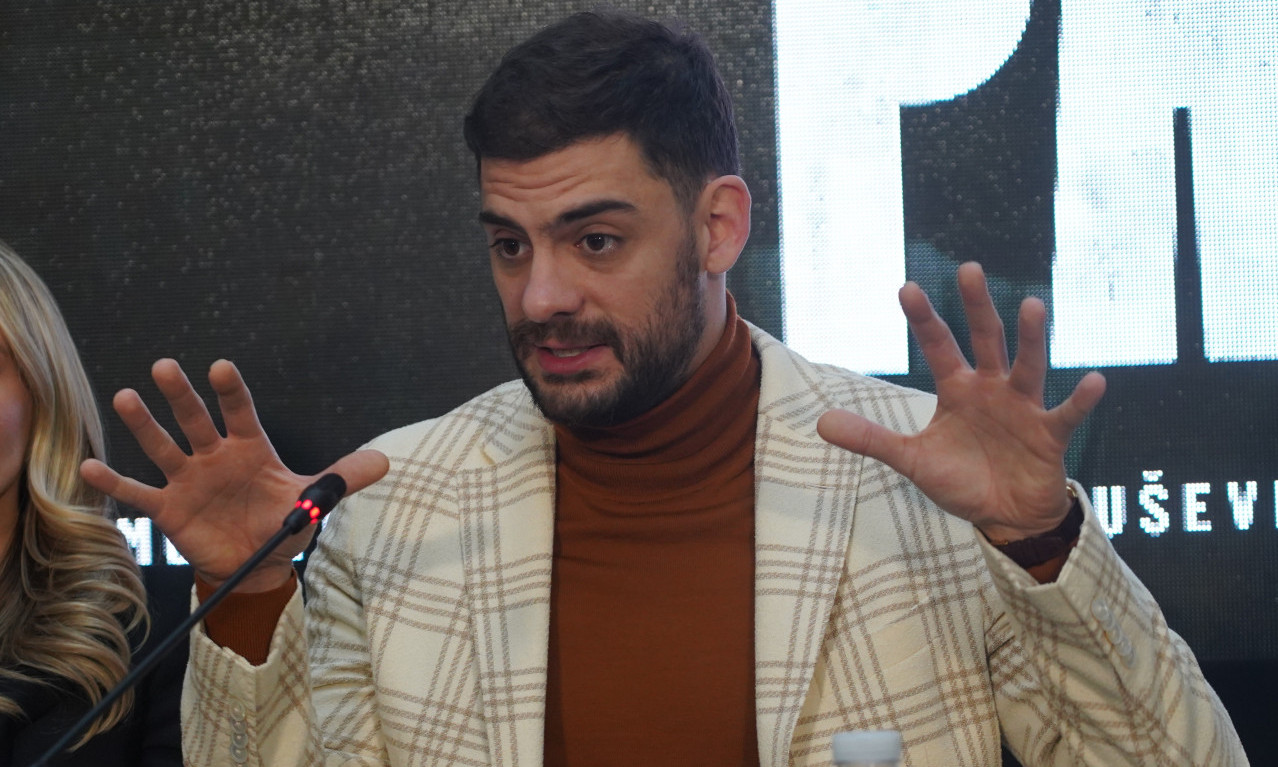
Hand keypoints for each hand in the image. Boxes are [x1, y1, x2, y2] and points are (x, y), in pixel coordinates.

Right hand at [81, 358, 388, 590]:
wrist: (257, 561)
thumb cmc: (280, 519)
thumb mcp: (312, 498)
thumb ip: (342, 477)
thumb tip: (385, 460)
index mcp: (250, 447)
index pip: (241, 412)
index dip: (232, 391)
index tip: (222, 366)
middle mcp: (215, 456)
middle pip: (196, 420)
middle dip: (182, 395)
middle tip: (166, 366)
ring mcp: (188, 479)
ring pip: (163, 446)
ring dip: (145, 424)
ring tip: (126, 397)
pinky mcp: (169, 508)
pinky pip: (138, 493)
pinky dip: (115, 481)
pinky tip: (90, 466)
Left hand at [817, 262, 1104, 541]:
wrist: (1004, 516)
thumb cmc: (962, 480)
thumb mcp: (911, 460)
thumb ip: (871, 439)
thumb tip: (821, 422)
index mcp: (957, 390)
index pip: (938, 346)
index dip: (923, 320)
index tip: (905, 288)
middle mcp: (991, 388)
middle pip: (985, 339)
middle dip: (977, 306)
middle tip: (969, 269)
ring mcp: (1022, 408)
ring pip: (1026, 365)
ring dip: (1030, 337)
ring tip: (1033, 304)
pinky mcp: (1049, 434)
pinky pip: (1066, 414)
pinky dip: (1080, 399)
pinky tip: (1095, 380)